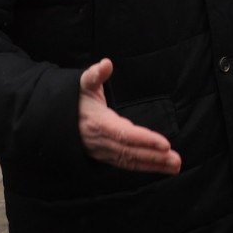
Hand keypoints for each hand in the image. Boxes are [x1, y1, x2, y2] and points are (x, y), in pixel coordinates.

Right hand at [77, 59, 181, 174]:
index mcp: (98, 123)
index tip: (165, 144)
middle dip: (154, 156)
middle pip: (130, 151)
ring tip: (175, 166)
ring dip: (153, 165)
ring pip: (129, 161)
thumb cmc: (75, 98)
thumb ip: (95, 74)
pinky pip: (126, 164)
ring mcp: (102, 151)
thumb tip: (106, 64)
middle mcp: (100, 141)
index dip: (145, 140)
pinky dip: (144, 167)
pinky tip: (160, 168)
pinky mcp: (105, 156)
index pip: (124, 134)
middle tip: (176, 160)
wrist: (55, 118)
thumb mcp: (83, 84)